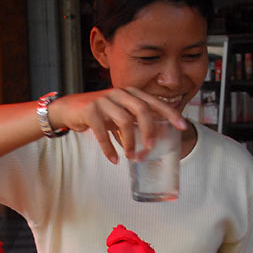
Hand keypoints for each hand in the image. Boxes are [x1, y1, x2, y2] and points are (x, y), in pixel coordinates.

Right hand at [50, 88, 186, 163]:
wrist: (69, 108)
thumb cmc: (99, 113)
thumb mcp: (119, 115)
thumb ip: (134, 123)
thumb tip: (151, 142)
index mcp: (130, 93)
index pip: (154, 102)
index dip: (170, 113)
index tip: (182, 126)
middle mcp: (119, 93)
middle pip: (142, 109)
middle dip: (150, 130)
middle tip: (150, 148)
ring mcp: (104, 100)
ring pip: (124, 121)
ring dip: (130, 143)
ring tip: (131, 157)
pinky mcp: (90, 110)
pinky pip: (103, 131)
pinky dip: (109, 148)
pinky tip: (114, 159)